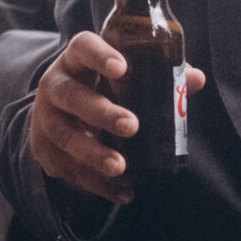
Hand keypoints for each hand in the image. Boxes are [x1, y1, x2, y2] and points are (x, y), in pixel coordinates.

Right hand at [29, 34, 205, 200]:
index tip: (122, 67)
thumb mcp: (119, 76)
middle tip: (131, 125)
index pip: (83, 48)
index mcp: (76, 61)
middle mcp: (55, 86)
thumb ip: (156, 75)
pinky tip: (122, 192)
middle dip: (102, 113)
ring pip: (66, 136)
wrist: (55, 113)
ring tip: (120, 167)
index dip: (100, 56)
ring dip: (94, 154)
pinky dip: (97, 184)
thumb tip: (196, 79)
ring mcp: (46, 120)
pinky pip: (70, 170)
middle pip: (72, 96)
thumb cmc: (98, 88)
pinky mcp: (45, 151)